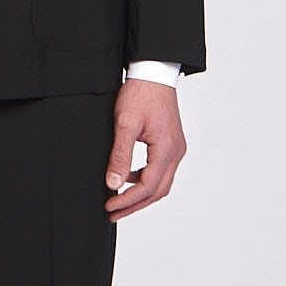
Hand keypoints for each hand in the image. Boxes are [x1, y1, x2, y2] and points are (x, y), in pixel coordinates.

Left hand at [104, 78, 186, 218]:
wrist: (154, 72)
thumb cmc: (141, 93)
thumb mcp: (125, 124)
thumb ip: (120, 155)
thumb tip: (114, 183)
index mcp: (167, 149)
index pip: (148, 186)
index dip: (128, 200)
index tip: (109, 205)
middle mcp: (176, 152)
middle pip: (158, 191)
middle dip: (134, 205)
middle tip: (112, 213)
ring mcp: (176, 148)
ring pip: (161, 183)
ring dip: (141, 195)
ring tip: (118, 201)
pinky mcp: (172, 144)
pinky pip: (161, 171)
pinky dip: (145, 180)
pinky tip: (128, 178)